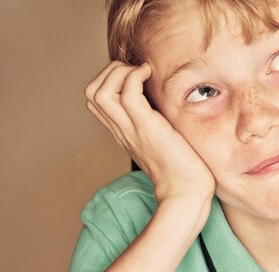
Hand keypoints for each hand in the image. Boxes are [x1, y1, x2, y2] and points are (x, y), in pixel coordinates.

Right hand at [84, 61, 215, 203]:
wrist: (187, 192)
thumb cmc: (183, 168)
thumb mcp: (163, 139)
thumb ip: (155, 122)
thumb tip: (163, 101)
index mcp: (123, 133)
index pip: (95, 101)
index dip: (109, 80)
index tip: (136, 79)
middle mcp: (122, 130)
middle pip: (91, 93)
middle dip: (110, 71)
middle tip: (137, 74)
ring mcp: (131, 130)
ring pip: (100, 91)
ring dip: (119, 72)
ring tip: (142, 75)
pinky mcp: (147, 129)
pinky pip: (128, 94)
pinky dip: (136, 76)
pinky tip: (152, 77)